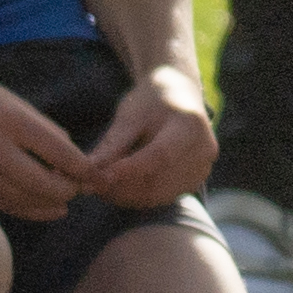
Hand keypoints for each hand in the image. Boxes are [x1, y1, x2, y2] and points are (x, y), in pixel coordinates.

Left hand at [84, 63, 219, 206]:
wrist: (178, 95)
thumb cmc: (151, 101)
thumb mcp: (130, 115)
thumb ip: (111, 145)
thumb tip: (87, 173)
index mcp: (191, 125)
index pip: (159, 155)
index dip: (128, 170)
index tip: (99, 178)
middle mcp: (204, 151)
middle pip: (159, 180)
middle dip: (121, 188)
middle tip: (90, 186)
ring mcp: (203, 169)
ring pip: (158, 194)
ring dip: (126, 196)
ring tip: (101, 186)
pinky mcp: (196, 182)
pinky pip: (162, 197)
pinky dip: (138, 197)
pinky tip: (119, 188)